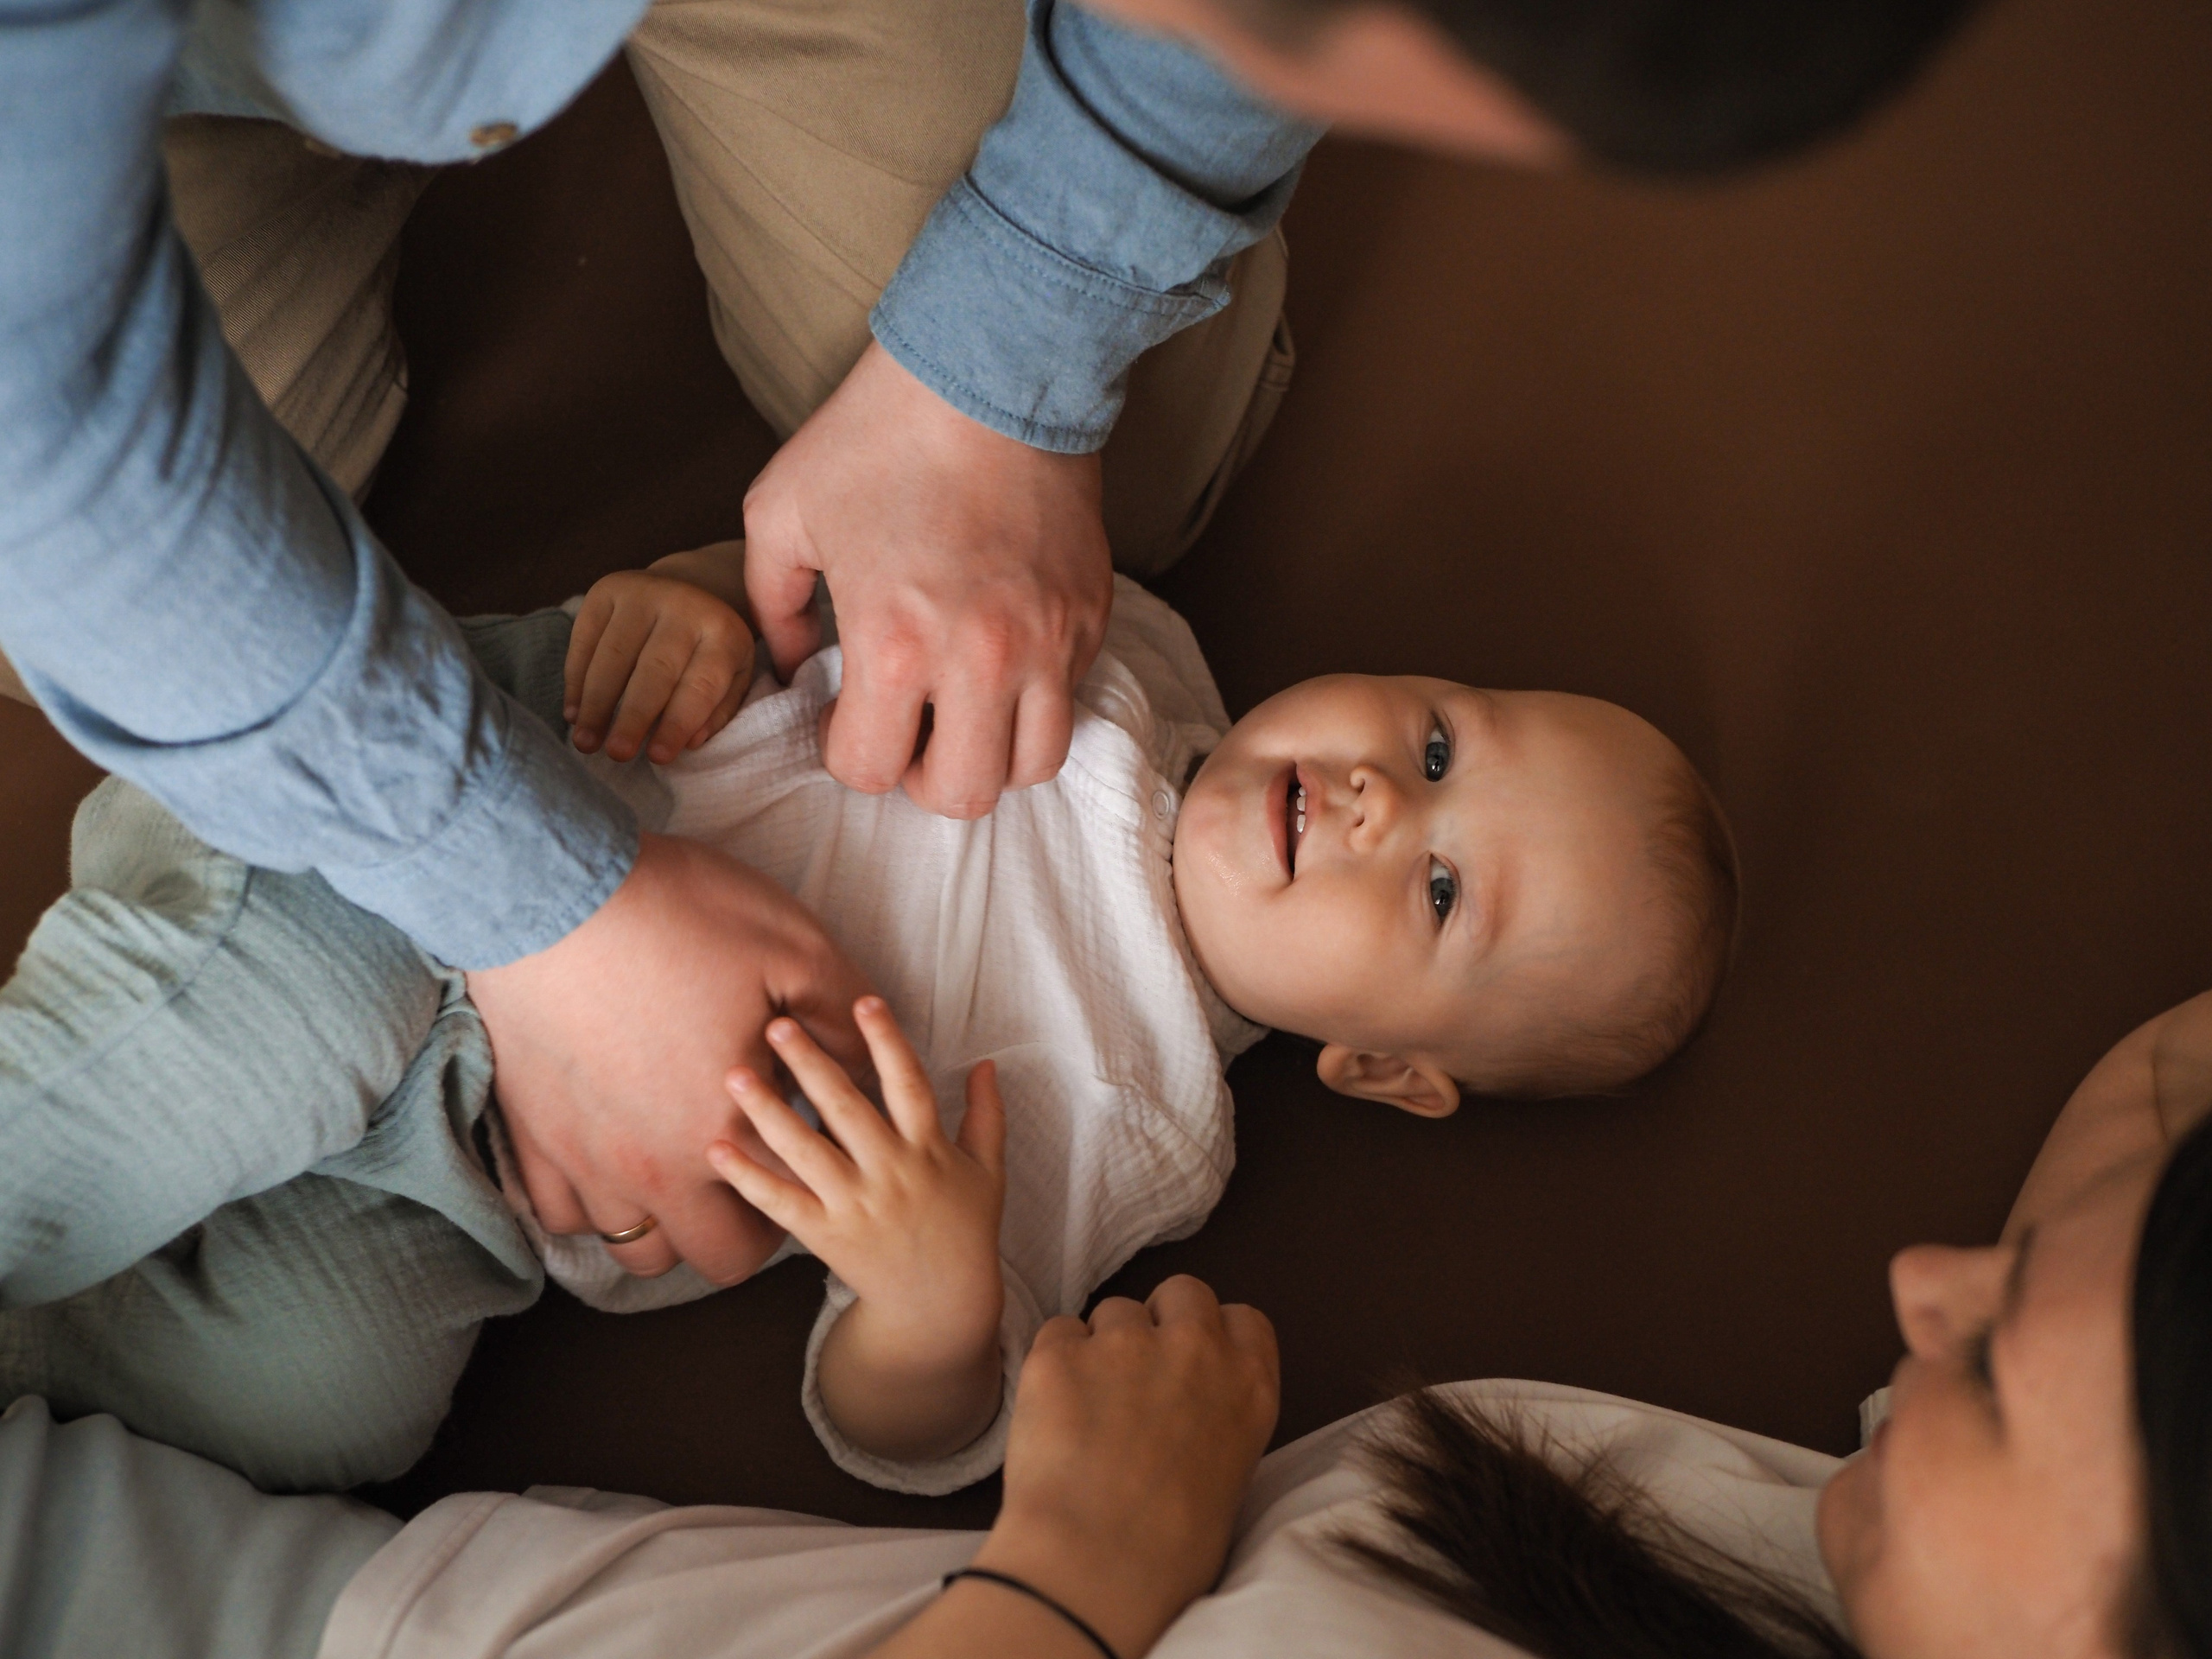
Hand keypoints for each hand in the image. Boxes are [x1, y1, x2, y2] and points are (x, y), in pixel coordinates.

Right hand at [465, 832, 876, 1282]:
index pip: (776, 1221)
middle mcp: (652, 1167)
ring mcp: (582, 1158)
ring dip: (660, 1220)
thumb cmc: (681, 914)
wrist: (551, 889)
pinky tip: (607, 1153)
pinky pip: (555, 1210)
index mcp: (726, 1132)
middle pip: (704, 1258)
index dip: (797, 1196)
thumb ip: (844, 1023)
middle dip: (733, 1229)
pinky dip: (585, 1198)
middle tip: (744, 1169)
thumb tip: (865, 1065)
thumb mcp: (796, 950)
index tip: (799, 1156)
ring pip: (627, 1245)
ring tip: (677, 1163)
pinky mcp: (526, 1132)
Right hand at [564, 568, 753, 762]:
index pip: (701, 683)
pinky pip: (585, 640)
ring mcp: (641, 592)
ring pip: (613, 655)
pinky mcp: (606, 590)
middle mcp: (683, 605)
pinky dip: (576, 680)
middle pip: (654, 669)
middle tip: (618, 754)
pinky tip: (574, 713)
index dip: (678, 722)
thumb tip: (690, 743)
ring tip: (586, 742)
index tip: (657, 757)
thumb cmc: (710, 647)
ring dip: (596, 703)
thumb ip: (718, 710)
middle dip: (634, 716)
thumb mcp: (733, 675)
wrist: (688, 588)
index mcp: (722, 631)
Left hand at [711, 1000, 1007, 1460]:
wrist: (940, 1304)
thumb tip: (985, 1063)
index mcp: (928, 1148)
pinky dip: (748, 1178)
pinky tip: (716, 1149)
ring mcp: (855, 1205)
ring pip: (805, 1151)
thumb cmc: (965, 1230)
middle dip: (811, 1064)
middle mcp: (890, 1172)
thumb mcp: (988, 1171)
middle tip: (776, 1023)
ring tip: (734, 1074)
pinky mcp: (825, 1235)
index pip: (908, 1083)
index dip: (887, 1041)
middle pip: (846, 1109)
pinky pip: (781, 1203)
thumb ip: (986, 1115)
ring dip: (767, 1111)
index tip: (863, 1001)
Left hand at [743, 340, 1113, 818]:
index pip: (868, 771)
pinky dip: (1034, 700)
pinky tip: (1001, 657)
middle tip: (908, 732)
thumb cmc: (878, 434)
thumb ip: (771, 607)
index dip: (847, 753)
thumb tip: (791, 668)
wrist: (991, 367)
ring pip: (1032, 767)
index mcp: (893, 645)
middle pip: (962, 795)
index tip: (844, 716)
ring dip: (991, 754)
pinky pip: (1069, 699)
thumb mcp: (782, 512)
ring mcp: (1048, 643)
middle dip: (922, 778)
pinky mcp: (1091, 618)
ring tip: (965, 713)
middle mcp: (979, 661)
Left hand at [952, 1277, 1279, 1658]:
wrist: (1096, 1565)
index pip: (1243, 1319)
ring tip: (1086, 1409)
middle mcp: (1195, 1348)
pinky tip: (1050, 1414)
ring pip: (1113, 1312)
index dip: (1215, 1334)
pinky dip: (1053, 1364)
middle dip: (1161, 1320)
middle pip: (1183, 1291)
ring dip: (1102, 1347)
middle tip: (1137, 1372)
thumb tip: (1185, 1420)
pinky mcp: (1060, 1352)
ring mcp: (1125, 1343)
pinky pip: (1057, 1334)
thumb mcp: (1229, 1480)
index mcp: (1248, 1385)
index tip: (1194, 1361)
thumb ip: (1216, 1422)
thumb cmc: (1169, 1551)